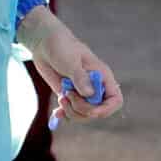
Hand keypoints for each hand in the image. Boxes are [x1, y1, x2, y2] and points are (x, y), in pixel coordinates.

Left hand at [21, 7, 124, 122]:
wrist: (46, 45)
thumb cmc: (62, 47)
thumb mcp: (71, 61)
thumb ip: (80, 78)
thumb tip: (89, 94)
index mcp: (102, 77)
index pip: (115, 100)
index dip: (106, 109)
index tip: (91, 110)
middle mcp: (94, 87)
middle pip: (98, 111)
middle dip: (82, 109)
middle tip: (67, 95)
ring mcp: (81, 93)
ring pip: (83, 115)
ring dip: (71, 112)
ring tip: (61, 98)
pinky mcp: (69, 96)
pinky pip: (71, 113)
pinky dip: (64, 115)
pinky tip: (56, 112)